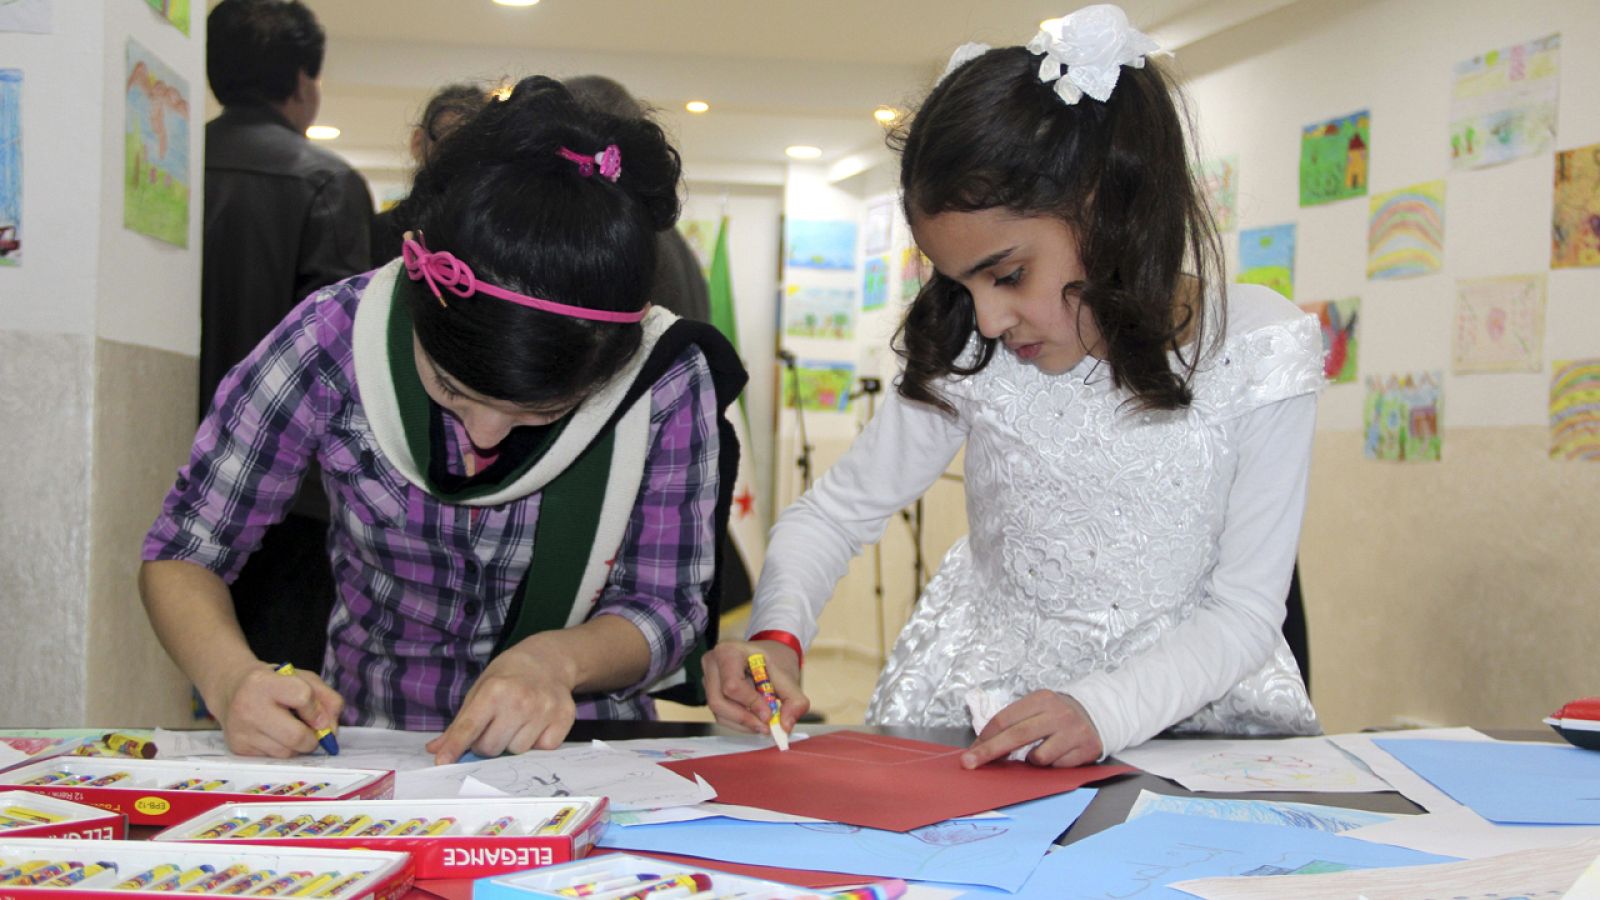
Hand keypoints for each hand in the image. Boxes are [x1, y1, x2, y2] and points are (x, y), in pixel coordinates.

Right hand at [212, 663, 342, 758]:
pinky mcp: (238, 748)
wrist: (231, 690)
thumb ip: (326, 698)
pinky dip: (283, 750)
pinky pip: (274, 758)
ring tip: (290, 728)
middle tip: (312, 730)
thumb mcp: (302, 678)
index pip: (302, 697)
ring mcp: (241, 730)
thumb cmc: (273, 682)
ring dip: (298, 746)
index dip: (316, 708)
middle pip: (296, 736)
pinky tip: (276, 735)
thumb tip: (332, 730)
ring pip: (287, 752)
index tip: (315, 712)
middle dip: (313, 738)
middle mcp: (248, 707)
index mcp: (263, 682)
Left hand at [426, 643, 576, 764]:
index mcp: (494, 690)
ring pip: (517, 751)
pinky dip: (537, 742)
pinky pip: (543, 749)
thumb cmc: (509, 676)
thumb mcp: (480, 689)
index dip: (455, 747)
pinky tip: (536, 724)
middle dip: (488, 744)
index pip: (470, 727)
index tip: (443, 762)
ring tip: (517, 722)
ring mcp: (544, 710)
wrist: (549, 660)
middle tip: (494, 727)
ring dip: (513, 743)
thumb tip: (436, 750)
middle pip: (491, 748)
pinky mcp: (564, 718)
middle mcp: (520, 700)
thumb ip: (460, 722)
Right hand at [703, 639, 808, 733]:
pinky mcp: (711, 692)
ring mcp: (708, 677)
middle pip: (719, 701)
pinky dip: (738, 722)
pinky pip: (720, 714)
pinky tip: (754, 719)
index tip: (768, 714)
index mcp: (730, 651)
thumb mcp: (789, 677)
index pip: (732, 685)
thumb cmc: (776, 660)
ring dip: (742, 723)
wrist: (770, 654)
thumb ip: (794, 701)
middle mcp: (713, 663)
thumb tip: (785, 725)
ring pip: (718, 711)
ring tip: (763, 724)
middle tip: (766, 726)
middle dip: (745, 719)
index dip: (750, 703)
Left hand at [961, 690, 1102, 768]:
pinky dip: (1051, 765)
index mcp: (1040, 699)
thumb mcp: (1036, 709)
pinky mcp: (1086, 749)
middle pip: (1016, 736)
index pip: (1005, 719)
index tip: (971, 751)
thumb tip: (982, 746)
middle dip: (989, 752)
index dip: (985, 738)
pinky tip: (1058, 754)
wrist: (1096, 715)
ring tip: (1039, 752)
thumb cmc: (1055, 715)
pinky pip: (1056, 767)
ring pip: (1038, 757)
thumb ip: (1013, 724)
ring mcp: (1073, 732)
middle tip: (969, 763)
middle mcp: (1057, 713)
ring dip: (1031, 761)